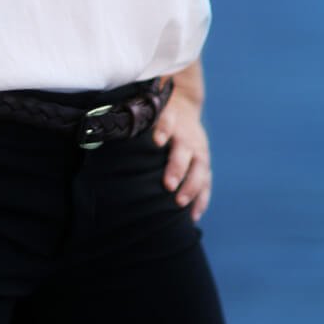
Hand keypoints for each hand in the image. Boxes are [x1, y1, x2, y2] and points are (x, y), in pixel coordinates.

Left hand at [151, 84, 211, 220]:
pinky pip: (206, 183)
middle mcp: (188, 137)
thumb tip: (117, 129)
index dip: (163, 129)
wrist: (184, 106)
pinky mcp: (204, 165)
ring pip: (200, 170)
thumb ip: (140, 120)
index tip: (157, 141)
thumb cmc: (159, 115)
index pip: (168, 121)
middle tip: (168, 185)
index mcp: (173, 121)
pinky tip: (193, 217)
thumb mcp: (151, 110)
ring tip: (179, 203)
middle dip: (177, 168)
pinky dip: (201, 200)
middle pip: (184, 152)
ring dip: (191, 187)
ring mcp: (199, 152)